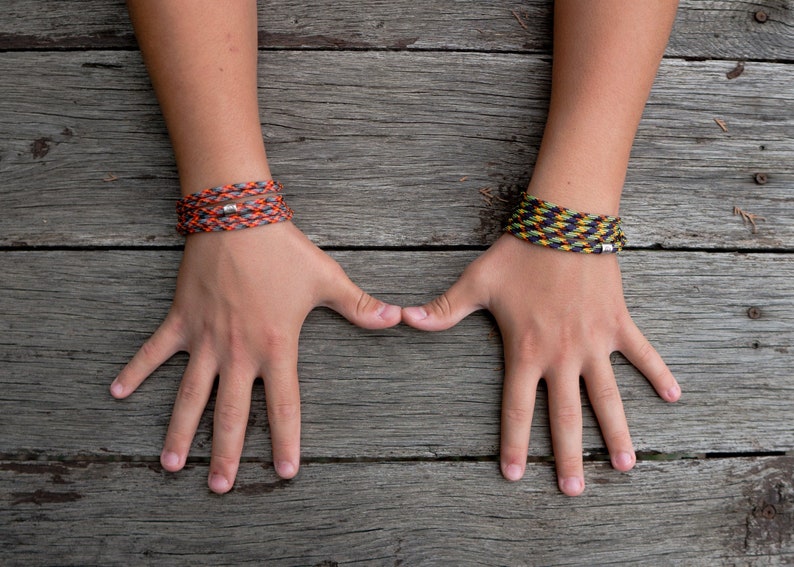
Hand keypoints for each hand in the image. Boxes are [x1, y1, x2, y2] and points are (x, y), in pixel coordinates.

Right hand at [111, 221, 400, 492]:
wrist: (238, 215)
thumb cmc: (283, 249)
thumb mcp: (327, 278)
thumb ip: (360, 305)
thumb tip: (397, 319)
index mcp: (276, 346)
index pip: (284, 406)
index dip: (287, 440)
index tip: (286, 473)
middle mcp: (238, 351)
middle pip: (230, 413)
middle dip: (226, 454)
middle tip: (220, 488)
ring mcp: (205, 338)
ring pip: (190, 395)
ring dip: (180, 432)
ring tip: (171, 465)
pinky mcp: (181, 319)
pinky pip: (153, 351)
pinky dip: (135, 370)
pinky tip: (117, 392)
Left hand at [402, 234, 679, 495]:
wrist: (565, 222)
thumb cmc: (519, 254)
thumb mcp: (476, 282)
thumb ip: (443, 309)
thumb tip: (404, 319)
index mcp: (526, 351)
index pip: (517, 409)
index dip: (514, 444)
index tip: (515, 475)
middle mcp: (562, 356)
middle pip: (566, 417)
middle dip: (568, 458)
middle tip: (574, 492)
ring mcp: (594, 342)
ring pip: (607, 398)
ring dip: (616, 432)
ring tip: (625, 466)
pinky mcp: (617, 323)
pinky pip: (643, 354)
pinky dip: (659, 373)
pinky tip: (675, 397)